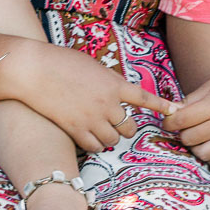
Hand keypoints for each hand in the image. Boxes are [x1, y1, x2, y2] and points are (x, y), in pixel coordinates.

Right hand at [17, 40, 178, 152]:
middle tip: (118, 124)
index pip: (144, 98)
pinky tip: (89, 137)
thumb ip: (108, 81)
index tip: (174, 110)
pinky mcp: (75, 130)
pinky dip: (95, 145)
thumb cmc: (61, 62)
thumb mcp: (93, 66)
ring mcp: (91, 118)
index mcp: (114, 83)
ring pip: (113, 140)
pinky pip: (95, 147)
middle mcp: (107, 103)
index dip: (161, 105)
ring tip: (101, 130)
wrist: (35, 70)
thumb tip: (116, 93)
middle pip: (130, 127)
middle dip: (126, 127)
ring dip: (110, 137)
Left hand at [163, 56, 209, 166]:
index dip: (170, 122)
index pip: (182, 120)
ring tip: (199, 136)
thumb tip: (170, 115)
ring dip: (196, 147)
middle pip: (190, 139)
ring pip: (203, 154)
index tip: (169, 121)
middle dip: (183, 133)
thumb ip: (190, 101)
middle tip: (186, 126)